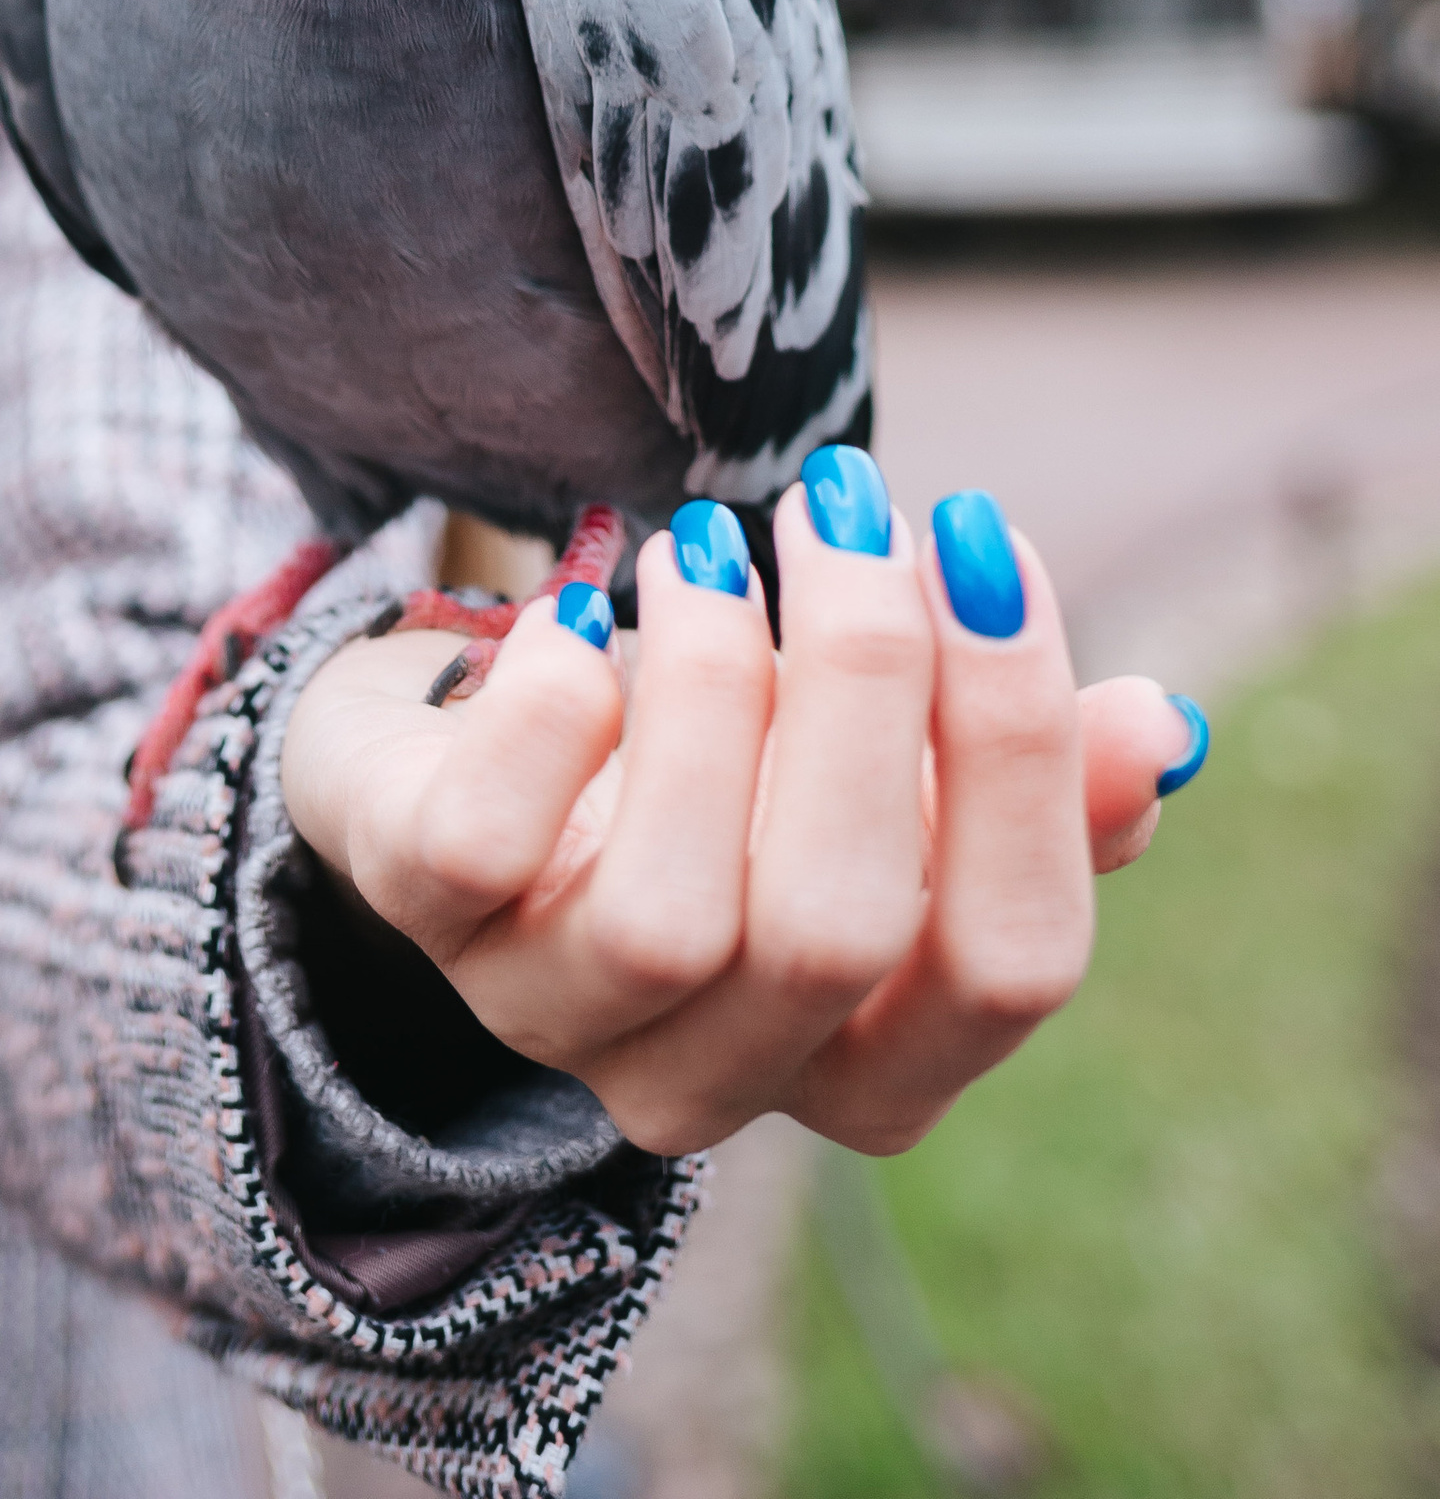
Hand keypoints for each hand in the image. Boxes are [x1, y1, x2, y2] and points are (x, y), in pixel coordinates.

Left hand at [278, 469, 1202, 1159]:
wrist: (462, 752)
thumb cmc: (719, 765)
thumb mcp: (877, 771)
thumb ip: (1019, 773)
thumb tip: (1162, 734)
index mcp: (869, 1058)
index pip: (1011, 966)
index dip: (1025, 757)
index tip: (989, 543)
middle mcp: (718, 1076)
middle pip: (842, 930)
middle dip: (866, 685)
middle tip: (850, 506)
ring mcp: (553, 1013)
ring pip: (668, 914)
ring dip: (710, 689)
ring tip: (708, 545)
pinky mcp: (419, 916)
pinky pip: (480, 852)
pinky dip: (548, 711)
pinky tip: (577, 615)